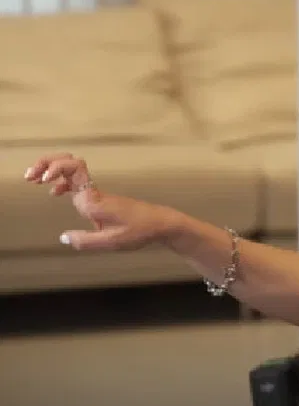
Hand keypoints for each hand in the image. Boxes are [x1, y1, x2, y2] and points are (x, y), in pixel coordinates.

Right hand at [24, 152, 177, 250]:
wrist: (161, 223)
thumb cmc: (140, 231)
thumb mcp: (112, 242)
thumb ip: (86, 241)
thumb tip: (63, 237)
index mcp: (94, 200)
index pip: (74, 169)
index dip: (56, 168)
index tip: (44, 180)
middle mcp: (93, 192)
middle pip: (68, 163)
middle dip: (47, 164)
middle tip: (31, 175)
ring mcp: (96, 193)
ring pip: (71, 171)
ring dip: (51, 170)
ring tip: (33, 179)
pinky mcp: (98, 199)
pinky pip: (76, 183)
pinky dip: (62, 182)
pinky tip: (54, 191)